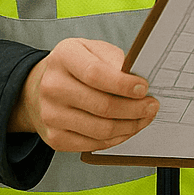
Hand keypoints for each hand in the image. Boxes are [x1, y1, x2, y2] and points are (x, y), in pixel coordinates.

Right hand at [7, 38, 157, 151]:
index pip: (95, 74)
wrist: (42, 87)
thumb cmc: (77, 66)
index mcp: (64, 57)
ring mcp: (51, 115)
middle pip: (102, 106)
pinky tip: (127, 129)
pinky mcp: (55, 138)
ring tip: (143, 118)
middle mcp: (52, 87)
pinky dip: (116, 139)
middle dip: (134, 109)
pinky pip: (93, 144)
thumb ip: (114, 60)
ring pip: (100, 130)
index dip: (123, 84)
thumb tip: (137, 80)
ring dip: (130, 126)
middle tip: (152, 106)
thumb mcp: (93, 50)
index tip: (144, 88)